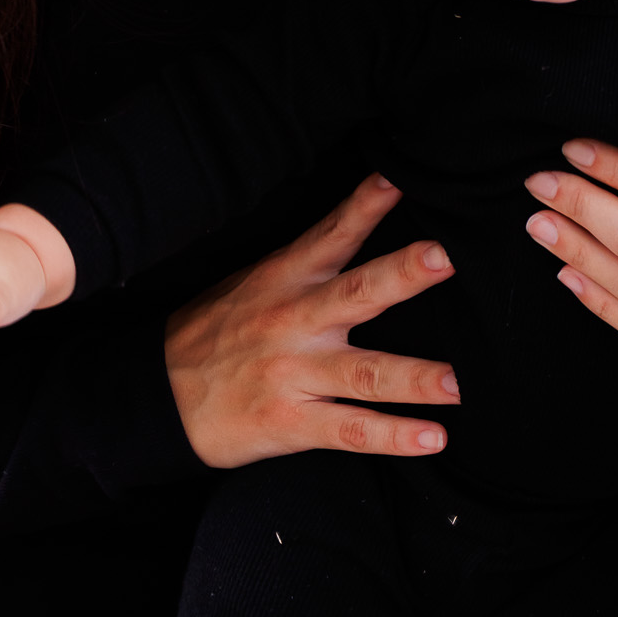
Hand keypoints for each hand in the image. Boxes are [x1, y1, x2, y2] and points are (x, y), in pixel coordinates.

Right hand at [164, 174, 460, 467]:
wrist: (157, 396)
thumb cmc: (214, 332)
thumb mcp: (253, 282)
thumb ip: (306, 263)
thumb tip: (359, 224)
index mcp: (285, 279)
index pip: (332, 234)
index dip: (365, 204)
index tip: (400, 178)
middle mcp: (294, 321)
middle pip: (356, 293)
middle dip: (402, 275)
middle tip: (445, 258)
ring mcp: (293, 374)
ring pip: (364, 373)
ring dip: (415, 378)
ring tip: (459, 384)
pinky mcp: (291, 422)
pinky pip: (350, 430)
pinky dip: (393, 437)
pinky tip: (432, 438)